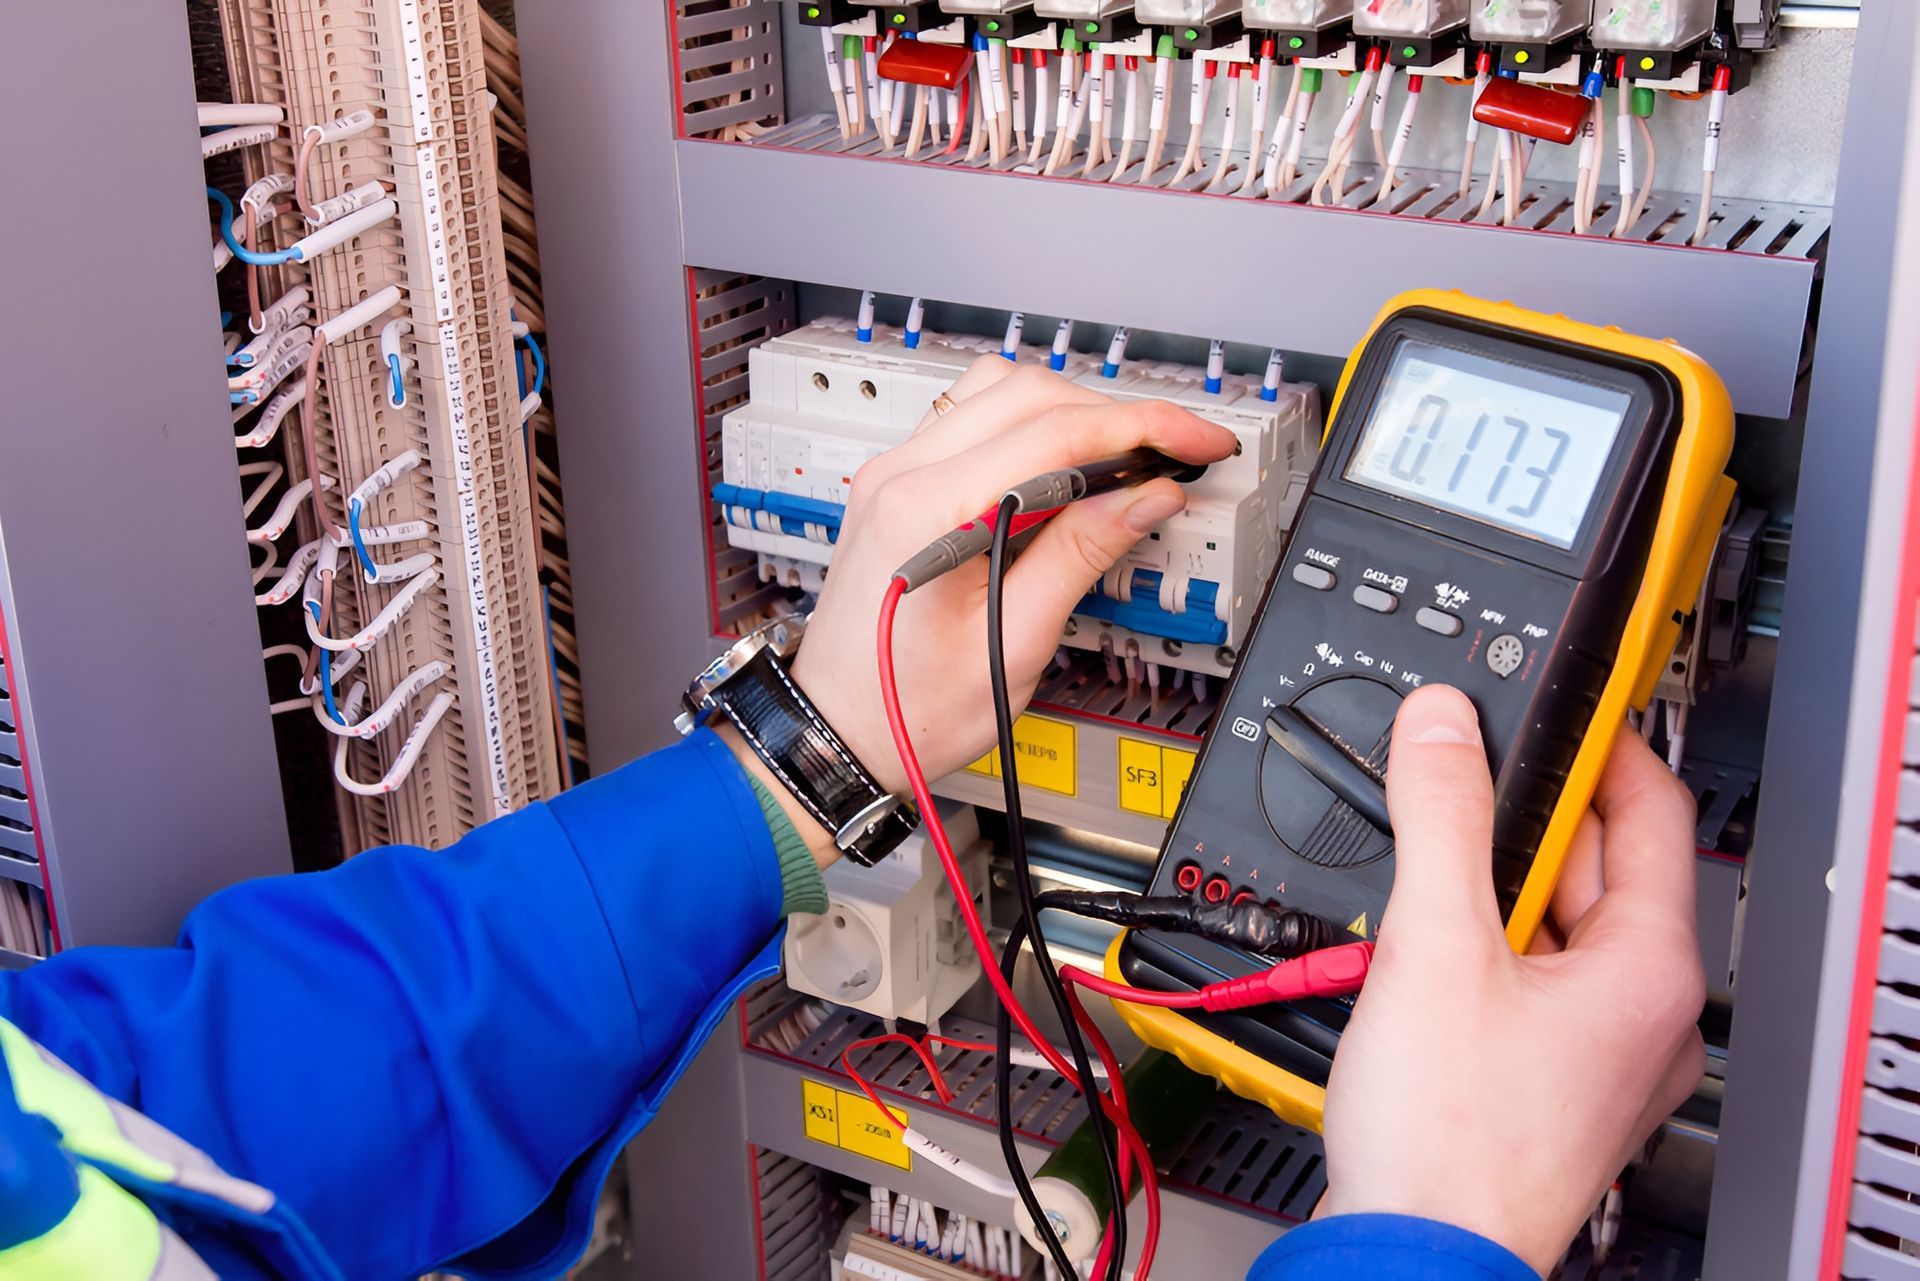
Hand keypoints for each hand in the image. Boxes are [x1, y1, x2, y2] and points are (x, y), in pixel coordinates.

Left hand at [769, 356, 1234, 852]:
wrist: (838, 730)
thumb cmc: (908, 709)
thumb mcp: (1015, 643)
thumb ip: (1081, 556)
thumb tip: (1145, 497)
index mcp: (928, 512)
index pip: (1055, 432)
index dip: (1142, 428)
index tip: (1196, 441)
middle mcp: (901, 476)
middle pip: (1029, 394)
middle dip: (1116, 415)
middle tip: (1175, 453)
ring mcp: (894, 474)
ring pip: (1000, 393)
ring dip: (1072, 412)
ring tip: (1126, 460)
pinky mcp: (898, 484)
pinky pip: (972, 420)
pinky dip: (1030, 427)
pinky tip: (1065, 467)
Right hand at [1318, 685, 1705, 1273]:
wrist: (1414, 1253)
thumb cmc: (1452, 1138)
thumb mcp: (1436, 943)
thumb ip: (1442, 816)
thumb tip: (1444, 725)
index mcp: (1650, 968)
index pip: (1650, 808)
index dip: (1598, 742)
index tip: (1551, 701)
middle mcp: (1644, 1012)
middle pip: (1595, 865)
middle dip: (1521, 817)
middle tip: (1454, 780)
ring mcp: (1600, 1052)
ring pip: (1555, 924)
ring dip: (1492, 884)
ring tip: (1426, 872)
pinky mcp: (1550, 1080)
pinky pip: (1529, 977)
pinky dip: (1481, 943)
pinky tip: (1423, 946)